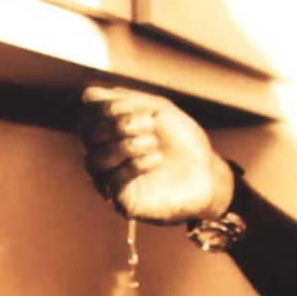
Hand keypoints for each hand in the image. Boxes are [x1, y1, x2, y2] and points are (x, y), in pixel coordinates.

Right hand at [79, 86, 234, 223]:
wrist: (208, 172)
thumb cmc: (183, 141)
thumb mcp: (158, 110)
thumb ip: (126, 100)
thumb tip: (88, 94)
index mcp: (111, 134)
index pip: (89, 118)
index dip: (104, 109)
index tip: (131, 106)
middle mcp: (106, 156)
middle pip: (88, 138)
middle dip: (116, 126)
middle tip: (149, 124)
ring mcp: (112, 180)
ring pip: (95, 161)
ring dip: (125, 145)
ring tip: (153, 142)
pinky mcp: (123, 201)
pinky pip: (112, 182)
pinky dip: (132, 166)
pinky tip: (155, 159)